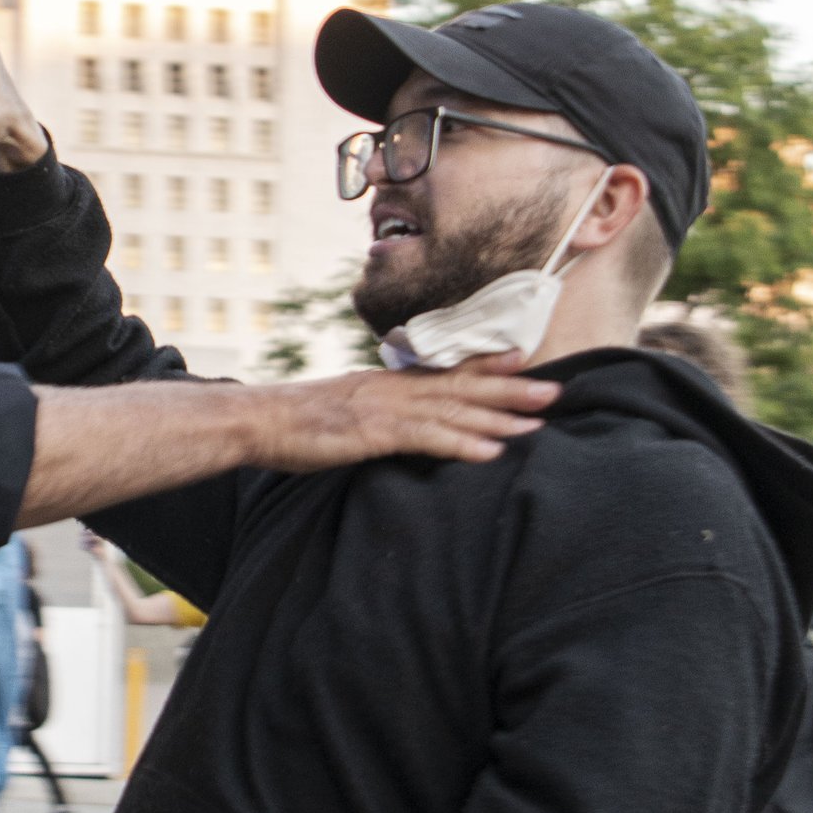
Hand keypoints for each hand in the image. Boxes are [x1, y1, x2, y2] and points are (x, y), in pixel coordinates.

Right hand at [239, 356, 557, 470]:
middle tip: (555, 392)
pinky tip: (491, 452)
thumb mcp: (342, 410)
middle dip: (511, 390)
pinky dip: (462, 445)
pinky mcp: (374, 434)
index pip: (447, 371)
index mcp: (388, 384)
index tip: (524, 359)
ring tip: (538, 424)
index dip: (488, 365)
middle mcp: (394, 390)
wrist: (257, 420)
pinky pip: (427, 440)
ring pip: (455, 411)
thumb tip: (391, 425)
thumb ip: (373, 414)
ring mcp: (386, 410)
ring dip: (499, 417)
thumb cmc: (295, 422)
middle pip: (463, 387)